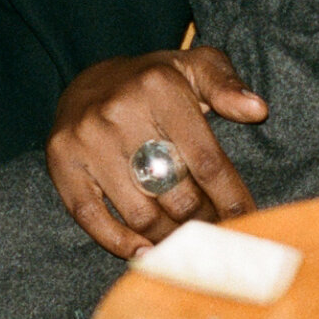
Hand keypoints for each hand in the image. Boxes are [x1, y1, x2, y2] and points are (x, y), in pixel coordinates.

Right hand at [45, 46, 267, 258]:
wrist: (87, 81)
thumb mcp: (195, 67)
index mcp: (159, 87)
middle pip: (175, 193)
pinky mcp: (62, 163)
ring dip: (170, 237)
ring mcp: (87, 139)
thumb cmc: (153, 82)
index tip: (248, 222)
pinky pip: (93, 218)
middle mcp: (119, 111)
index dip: (231, 198)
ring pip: (140, 213)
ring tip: (188, 241)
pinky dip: (121, 243)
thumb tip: (257, 109)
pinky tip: (146, 250)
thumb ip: (227, 86)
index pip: (206, 160)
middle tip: (218, 233)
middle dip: (204, 222)